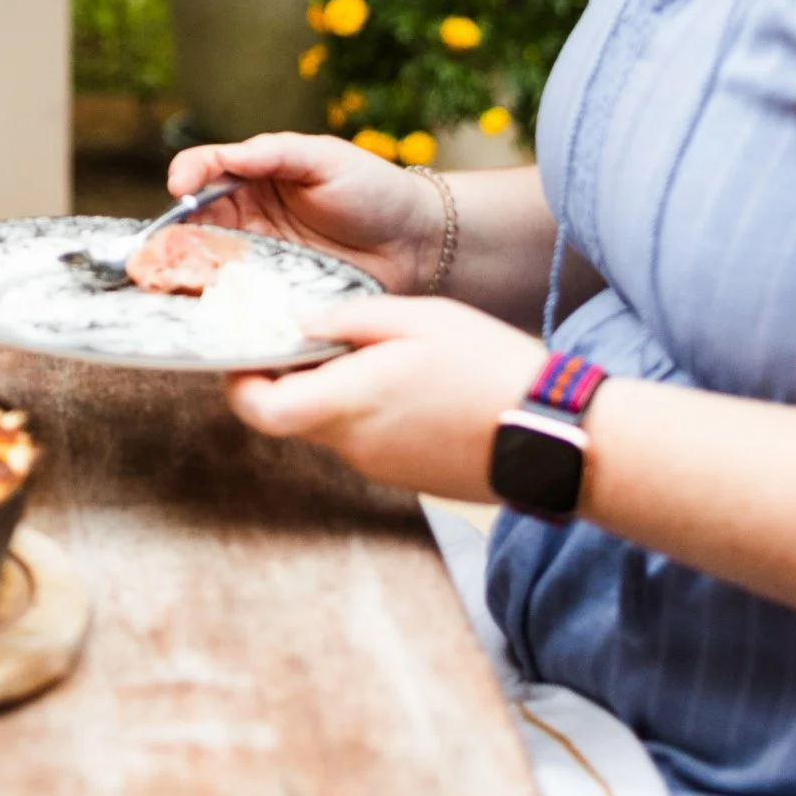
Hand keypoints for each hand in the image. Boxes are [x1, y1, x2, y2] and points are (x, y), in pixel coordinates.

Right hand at [167, 134, 446, 294]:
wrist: (420, 244)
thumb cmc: (373, 190)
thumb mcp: (322, 158)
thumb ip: (271, 153)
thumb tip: (217, 158)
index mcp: (254, 179)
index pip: (204, 174)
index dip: (186, 179)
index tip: (180, 190)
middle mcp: (249, 221)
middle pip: (195, 226)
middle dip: (170, 237)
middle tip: (152, 249)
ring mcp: (261, 262)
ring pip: (209, 266)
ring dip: (185, 274)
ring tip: (164, 282)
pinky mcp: (277, 298)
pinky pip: (241, 302)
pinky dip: (218, 306)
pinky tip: (203, 310)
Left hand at [225, 291, 545, 497]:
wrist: (555, 436)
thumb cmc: (488, 368)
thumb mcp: (415, 318)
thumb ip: (346, 320)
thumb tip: (297, 321)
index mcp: (347, 402)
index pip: (258, 409)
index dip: (241, 380)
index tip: (249, 348)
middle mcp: (355, 445)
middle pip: (292, 416)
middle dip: (293, 377)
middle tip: (314, 337)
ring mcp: (382, 468)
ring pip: (333, 427)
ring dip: (336, 392)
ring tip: (375, 352)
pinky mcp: (409, 477)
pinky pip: (369, 441)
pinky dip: (370, 412)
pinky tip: (407, 383)